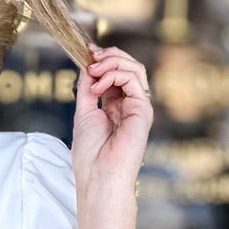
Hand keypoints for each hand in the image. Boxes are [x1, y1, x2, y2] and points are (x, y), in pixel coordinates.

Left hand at [70, 42, 152, 196]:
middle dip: (109, 56)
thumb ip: (88, 88)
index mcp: (117, 106)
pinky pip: (134, 79)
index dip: (104, 59)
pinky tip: (98, 87)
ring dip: (111, 63)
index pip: (116, 72)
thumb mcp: (84, 112)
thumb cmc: (90, 154)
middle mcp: (130, 105)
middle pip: (129, 66)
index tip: (87, 51)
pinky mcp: (143, 110)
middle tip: (91, 57)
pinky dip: (114, 75)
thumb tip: (87, 65)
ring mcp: (138, 107)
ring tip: (93, 71)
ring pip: (135, 68)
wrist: (99, 177)